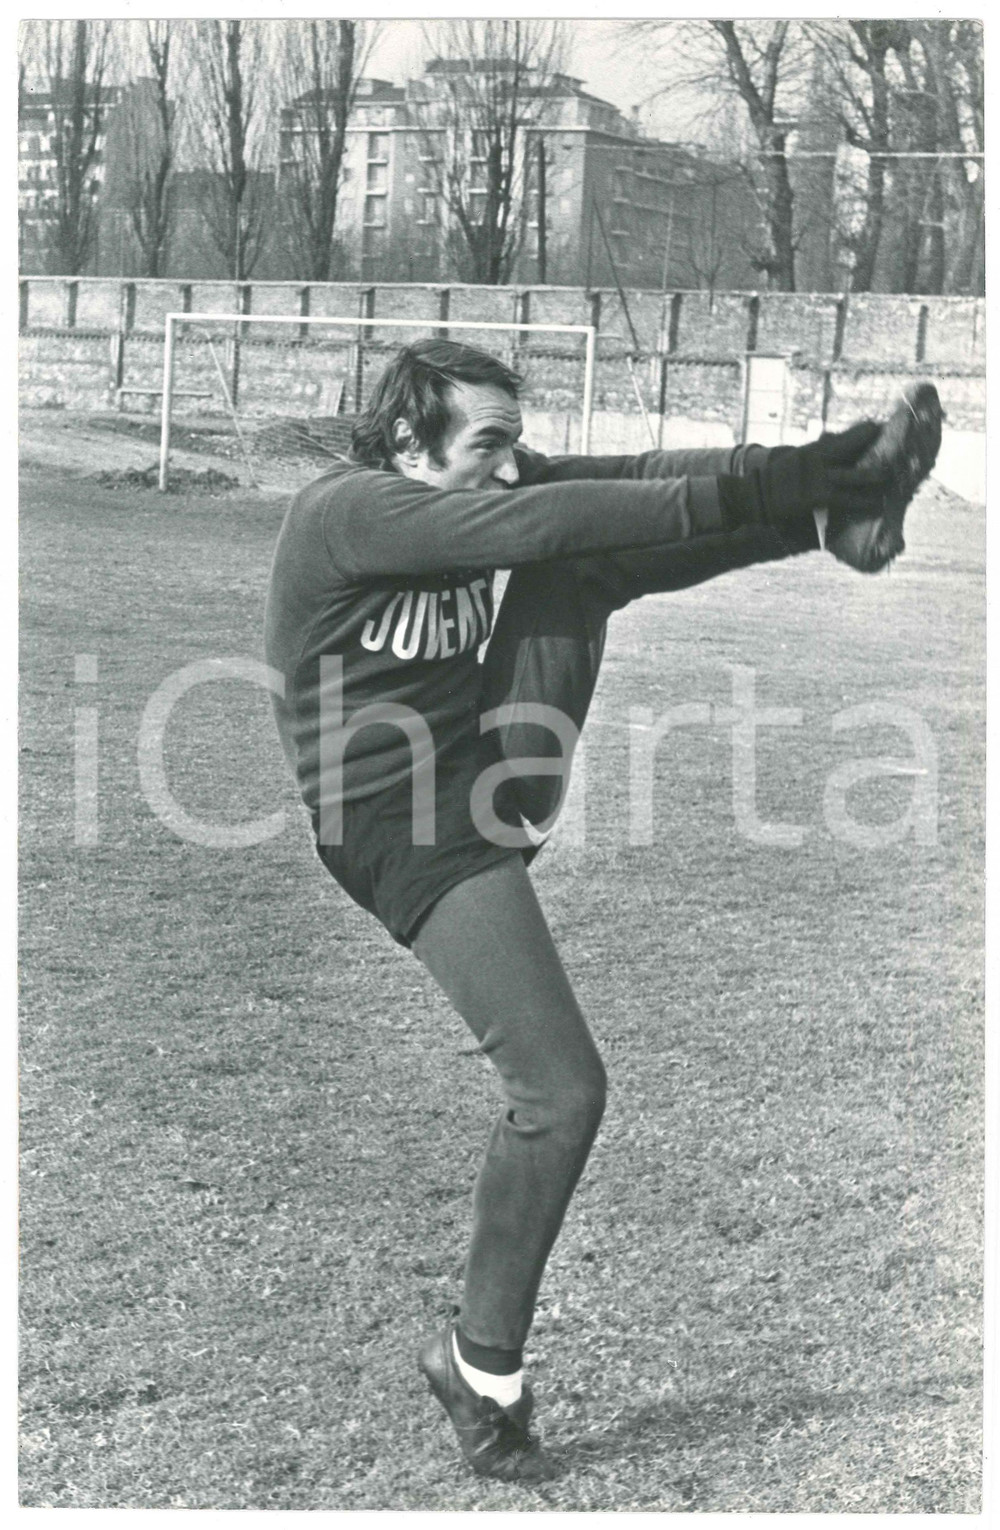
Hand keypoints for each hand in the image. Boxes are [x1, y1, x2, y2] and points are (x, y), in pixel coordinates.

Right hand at [760, 421, 888, 519]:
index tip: (884, 429)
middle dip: (875, 443)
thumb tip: (830, 436)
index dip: (867, 431)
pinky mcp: (817, 497)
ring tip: (891, 476)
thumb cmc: (777, 481)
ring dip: (876, 476)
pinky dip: (863, 502)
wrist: (754, 495)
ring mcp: (819, 478)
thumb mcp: (797, 458)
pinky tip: (877, 505)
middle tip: (897, 447)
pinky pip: (846, 499)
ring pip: (856, 474)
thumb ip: (817, 450)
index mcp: (815, 448)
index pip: (847, 435)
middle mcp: (819, 458)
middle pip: (854, 444)